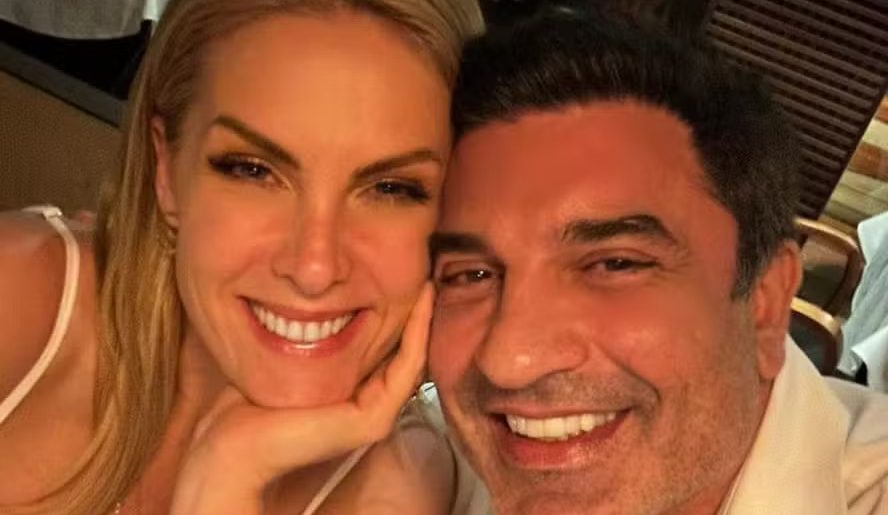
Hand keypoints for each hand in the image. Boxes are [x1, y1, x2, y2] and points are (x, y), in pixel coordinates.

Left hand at [170, 282, 434, 514]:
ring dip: (422, 320)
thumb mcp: (286, 354)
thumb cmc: (248, 401)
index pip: (387, 353)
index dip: (399, 316)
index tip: (404, 278)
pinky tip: (420, 303)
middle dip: (416, 315)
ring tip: (428, 285)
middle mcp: (369, 407)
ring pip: (411, 359)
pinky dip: (416, 334)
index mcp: (352, 396)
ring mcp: (375, 416)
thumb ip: (309, 334)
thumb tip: (313, 294)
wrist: (233, 441)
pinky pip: (406, 368)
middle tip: (425, 276)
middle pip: (403, 354)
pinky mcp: (373, 419)